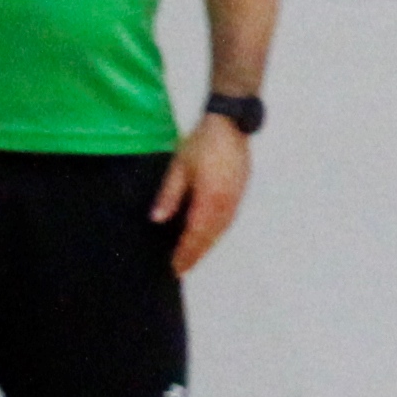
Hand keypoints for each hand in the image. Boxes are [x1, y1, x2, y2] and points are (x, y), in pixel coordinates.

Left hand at [154, 115, 252, 276]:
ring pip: (220, 232)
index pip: (195, 235)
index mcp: (209, 199)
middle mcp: (225, 205)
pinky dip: (216, 235)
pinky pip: (227, 223)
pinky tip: (208, 237)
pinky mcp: (239, 196)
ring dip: (206, 247)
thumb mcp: (179, 167)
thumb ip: (169, 195)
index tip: (175, 268)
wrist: (230, 127)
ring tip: (193, 258)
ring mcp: (235, 201)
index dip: (184, 253)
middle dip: (195, 255)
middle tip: (181, 269)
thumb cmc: (201, 143)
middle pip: (209, 238)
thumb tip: (157, 219)